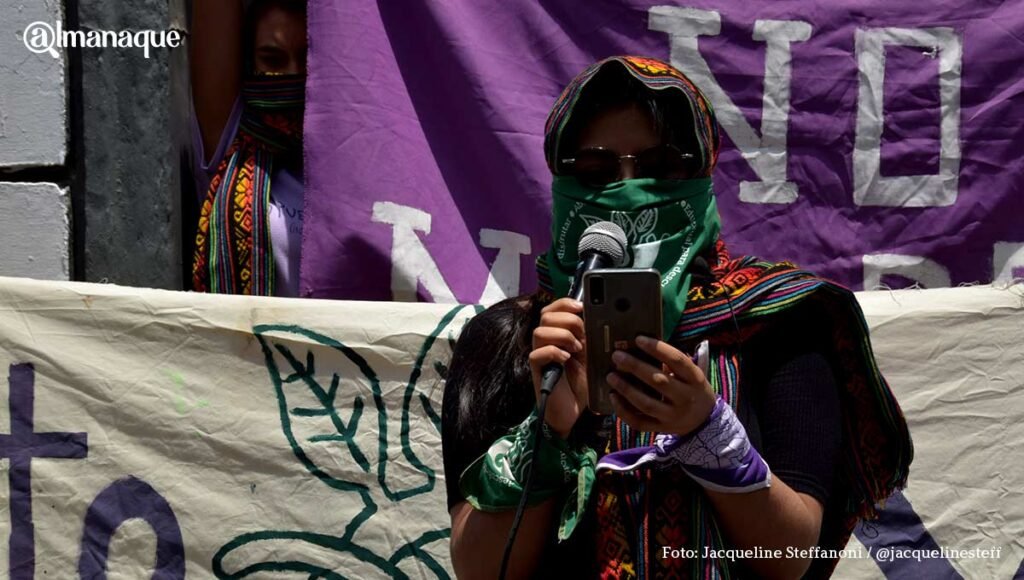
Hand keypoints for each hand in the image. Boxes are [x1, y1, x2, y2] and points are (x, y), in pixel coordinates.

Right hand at [528, 298, 587, 438]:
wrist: (573, 412)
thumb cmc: (582, 384)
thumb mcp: (592, 356)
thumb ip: (592, 337)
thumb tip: (601, 318)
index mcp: (559, 334)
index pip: (553, 309)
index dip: (565, 303)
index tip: (582, 307)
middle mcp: (547, 342)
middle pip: (546, 315)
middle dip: (568, 320)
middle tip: (582, 335)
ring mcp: (540, 355)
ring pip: (539, 331)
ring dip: (562, 336)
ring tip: (576, 349)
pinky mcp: (537, 370)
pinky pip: (537, 353)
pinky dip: (554, 352)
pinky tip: (566, 360)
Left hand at [607, 335, 716, 435]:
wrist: (704, 420)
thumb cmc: (691, 388)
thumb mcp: (690, 374)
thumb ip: (671, 362)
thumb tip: (638, 346)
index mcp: (695, 379)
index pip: (677, 360)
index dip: (657, 349)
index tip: (638, 339)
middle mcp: (685, 398)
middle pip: (659, 381)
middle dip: (635, 367)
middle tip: (617, 356)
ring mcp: (673, 416)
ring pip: (646, 404)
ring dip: (626, 389)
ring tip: (611, 376)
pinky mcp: (661, 429)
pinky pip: (639, 422)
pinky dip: (624, 411)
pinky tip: (613, 397)